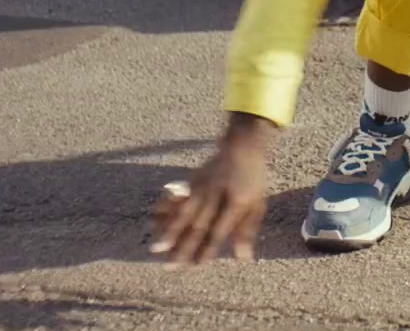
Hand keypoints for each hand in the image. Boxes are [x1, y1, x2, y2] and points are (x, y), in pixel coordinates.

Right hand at [151, 113, 273, 263]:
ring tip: (156, 248)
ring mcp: (202, 186)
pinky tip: (152, 219)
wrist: (242, 144)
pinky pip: (176, 195)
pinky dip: (163, 207)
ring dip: (169, 231)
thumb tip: (244, 259)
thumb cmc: (253, 179)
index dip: (208, 248)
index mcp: (236, 202)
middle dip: (183, 246)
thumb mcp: (257, 204)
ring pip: (183, 211)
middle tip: (169, 266)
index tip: (196, 266)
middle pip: (198, 224)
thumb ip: (248, 231)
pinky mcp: (193, 179)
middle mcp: (216, 195)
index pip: (219, 230)